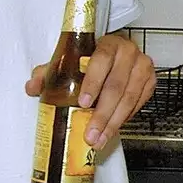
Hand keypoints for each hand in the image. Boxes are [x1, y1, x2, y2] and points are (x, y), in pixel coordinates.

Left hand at [25, 31, 155, 147]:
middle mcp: (128, 52)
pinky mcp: (150, 81)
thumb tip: (32, 87)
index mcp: (107, 43)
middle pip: (116, 86)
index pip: (101, 60)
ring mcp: (142, 66)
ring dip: (114, 122)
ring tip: (100, 139)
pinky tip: (113, 129)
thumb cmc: (89, 58)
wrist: (114, 54)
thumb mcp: (67, 62)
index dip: (93, 82)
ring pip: (129, 98)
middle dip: (103, 114)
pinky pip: (139, 103)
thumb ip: (48, 73)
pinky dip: (126, 118)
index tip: (84, 103)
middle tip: (90, 134)